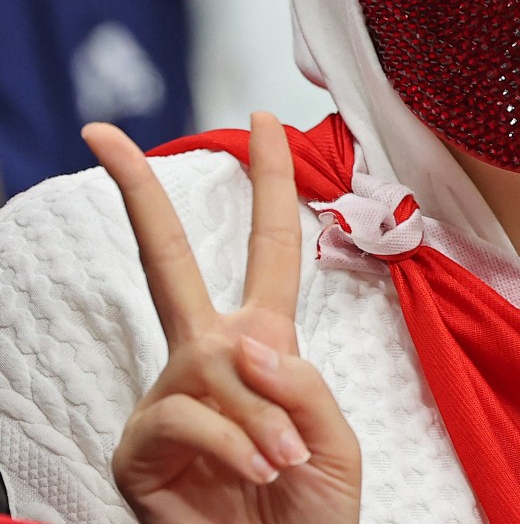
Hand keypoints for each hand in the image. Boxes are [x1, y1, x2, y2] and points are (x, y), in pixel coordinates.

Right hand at [84, 113, 359, 523]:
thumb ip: (301, 383)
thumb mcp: (333, 437)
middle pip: (169, 261)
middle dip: (140, 196)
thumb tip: (243, 343)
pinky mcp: (139, 445)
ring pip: (212, 366)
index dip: (270, 182)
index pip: (271, 246)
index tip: (260, 118)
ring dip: (261, 418)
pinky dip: (233, 443)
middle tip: (102, 134)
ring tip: (283, 466)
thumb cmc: (312, 508)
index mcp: (266, 342)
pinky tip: (254, 474)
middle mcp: (210, 358)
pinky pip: (188, 417)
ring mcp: (169, 399)